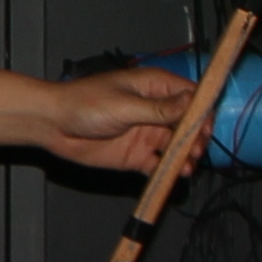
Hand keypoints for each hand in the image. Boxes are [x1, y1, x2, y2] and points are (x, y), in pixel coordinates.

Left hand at [41, 62, 197, 176]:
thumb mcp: (126, 105)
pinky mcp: (137, 155)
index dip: (201, 110)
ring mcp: (147, 133)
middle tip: (195, 149)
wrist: (55, 125)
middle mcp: (154, 111)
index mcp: (154, 88)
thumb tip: (191, 103)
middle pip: (187, 124)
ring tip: (187, 165)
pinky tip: (173, 174)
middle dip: (195, 137)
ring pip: (176, 146)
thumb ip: (159, 109)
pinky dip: (168, 170)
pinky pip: (159, 164)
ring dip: (185, 156)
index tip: (206, 126)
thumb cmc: (85, 104)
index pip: (190, 96)